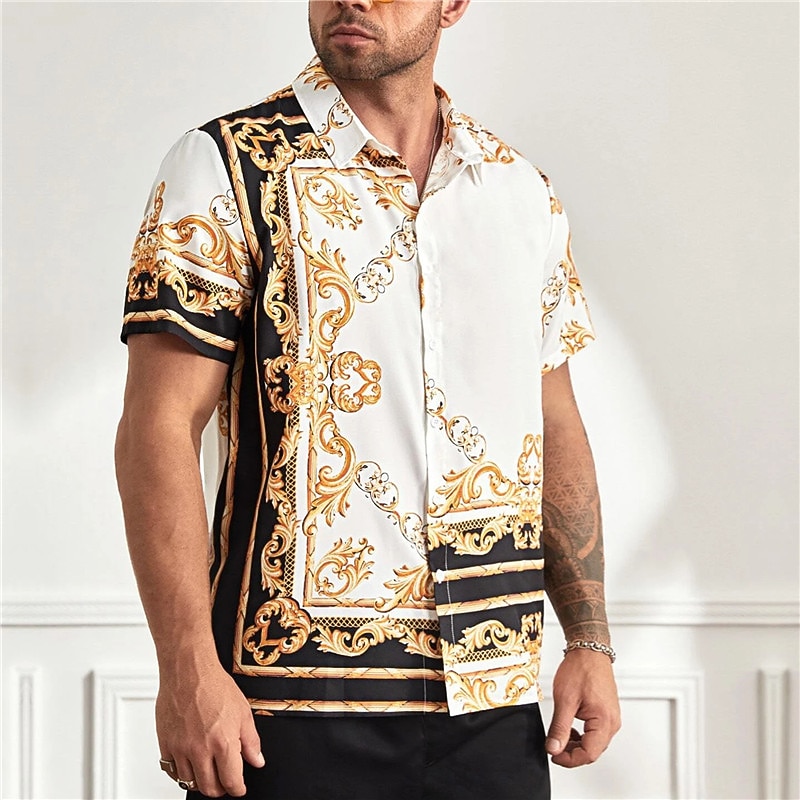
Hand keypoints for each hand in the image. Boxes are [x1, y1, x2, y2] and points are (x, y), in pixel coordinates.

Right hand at [156, 662, 264, 796]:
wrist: (188, 670)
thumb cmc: (214, 685)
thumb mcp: (243, 711)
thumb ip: (251, 741)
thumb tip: (257, 760)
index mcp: (223, 743)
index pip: (231, 782)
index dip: (238, 788)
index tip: (239, 787)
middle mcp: (200, 750)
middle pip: (209, 788)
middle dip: (220, 789)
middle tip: (225, 782)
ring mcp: (180, 748)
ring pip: (189, 782)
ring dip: (200, 782)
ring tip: (208, 772)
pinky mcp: (165, 744)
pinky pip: (171, 770)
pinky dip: (181, 773)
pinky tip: (190, 764)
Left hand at [545, 648, 620, 767]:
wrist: (589, 650)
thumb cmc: (581, 669)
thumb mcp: (564, 700)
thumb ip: (559, 728)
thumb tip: (554, 748)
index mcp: (605, 722)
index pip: (589, 754)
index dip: (569, 760)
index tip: (553, 755)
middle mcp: (612, 722)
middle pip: (593, 751)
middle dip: (572, 753)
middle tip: (553, 747)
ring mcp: (611, 718)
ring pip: (594, 743)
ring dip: (576, 744)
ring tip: (559, 737)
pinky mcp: (606, 713)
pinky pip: (595, 732)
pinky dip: (581, 735)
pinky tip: (569, 728)